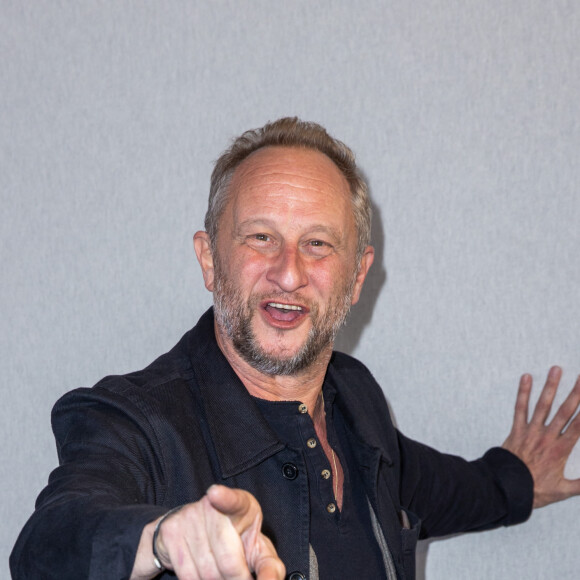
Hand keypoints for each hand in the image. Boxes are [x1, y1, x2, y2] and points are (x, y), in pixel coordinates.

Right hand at [132, 485, 284, 579]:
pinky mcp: (171, 533)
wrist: (196, 531)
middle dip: (237, 579)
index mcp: (241, 505)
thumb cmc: (237, 541)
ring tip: (221, 572)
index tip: (214, 493)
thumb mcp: (257, 549)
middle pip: (227, 560)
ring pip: (207, 573)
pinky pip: (187, 575)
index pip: (233, 500)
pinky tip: (204, 573)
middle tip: (241, 577)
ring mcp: (189, 518)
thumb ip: (269, 567)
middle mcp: (212, 506)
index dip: (224, 497)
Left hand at [503, 366, 579, 507]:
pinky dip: (523, 392)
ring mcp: (531, 431)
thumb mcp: (564, 490)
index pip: (579, 426)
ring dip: (550, 386)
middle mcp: (547, 437)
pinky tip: (526, 377)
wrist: (507, 488)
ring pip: (543, 405)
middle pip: (565, 411)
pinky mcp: (516, 430)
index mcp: (561, 450)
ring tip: (556, 369)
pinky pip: (520, 408)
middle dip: (576, 393)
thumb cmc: (535, 490)